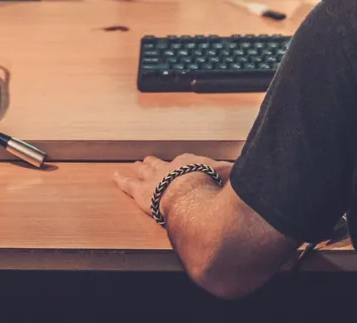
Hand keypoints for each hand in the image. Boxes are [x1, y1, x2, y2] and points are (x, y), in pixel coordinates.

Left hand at [114, 154, 231, 218]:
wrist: (190, 197)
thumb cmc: (207, 188)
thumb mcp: (224, 177)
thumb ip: (230, 173)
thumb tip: (240, 170)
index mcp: (188, 163)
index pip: (184, 163)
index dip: (181, 165)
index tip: (180, 165)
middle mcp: (169, 167)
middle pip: (159, 163)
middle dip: (154, 162)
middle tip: (148, 159)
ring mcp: (154, 179)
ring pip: (144, 171)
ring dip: (139, 168)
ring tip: (135, 164)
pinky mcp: (142, 192)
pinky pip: (128, 184)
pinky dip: (121, 180)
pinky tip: (115, 176)